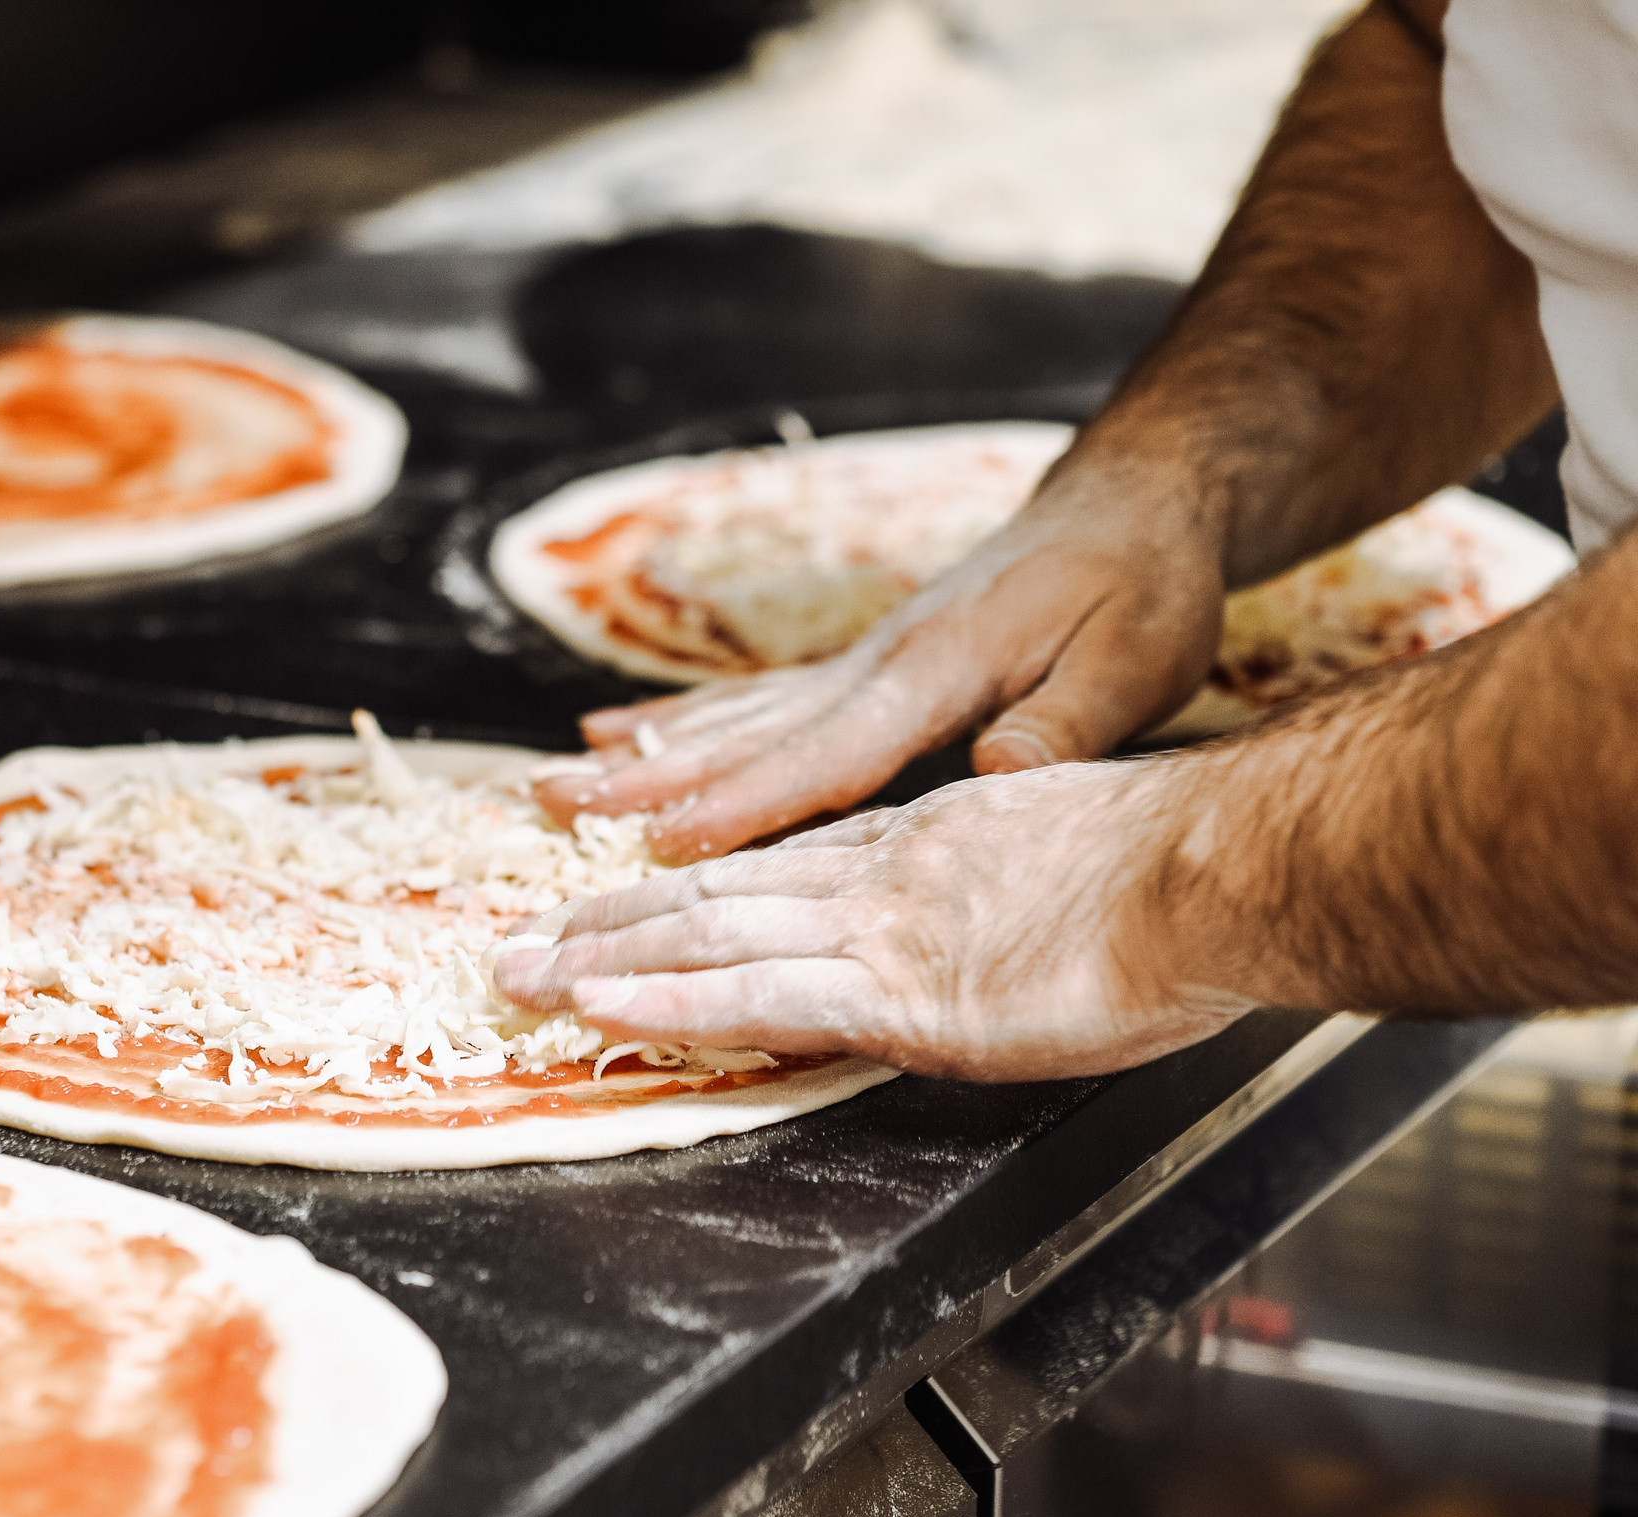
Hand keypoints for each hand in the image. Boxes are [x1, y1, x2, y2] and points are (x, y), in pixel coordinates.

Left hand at [497, 760, 1254, 1080]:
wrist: (1219, 872)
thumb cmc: (1184, 872)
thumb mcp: (1075, 845)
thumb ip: (1010, 875)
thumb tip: (997, 908)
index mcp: (923, 844)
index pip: (779, 869)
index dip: (693, 886)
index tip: (630, 902)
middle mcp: (880, 877)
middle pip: (716, 894)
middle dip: (613, 919)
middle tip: (529, 941)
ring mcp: (880, 931)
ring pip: (710, 938)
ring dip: (607, 960)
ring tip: (526, 977)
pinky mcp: (897, 991)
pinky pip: (756, 997)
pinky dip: (671, 999)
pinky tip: (605, 1007)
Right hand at [533, 463, 1230, 860]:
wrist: (1136, 501)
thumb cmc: (1144, 583)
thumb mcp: (1136, 657)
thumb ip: (1064, 724)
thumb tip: (996, 779)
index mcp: (935, 672)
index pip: (824, 751)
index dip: (744, 800)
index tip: (664, 838)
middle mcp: (876, 664)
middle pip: (743, 733)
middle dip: (643, 774)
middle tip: (548, 803)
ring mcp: (862, 662)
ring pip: (733, 717)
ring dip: (640, 752)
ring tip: (555, 778)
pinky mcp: (864, 666)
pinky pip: (756, 705)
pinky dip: (684, 725)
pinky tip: (624, 734)